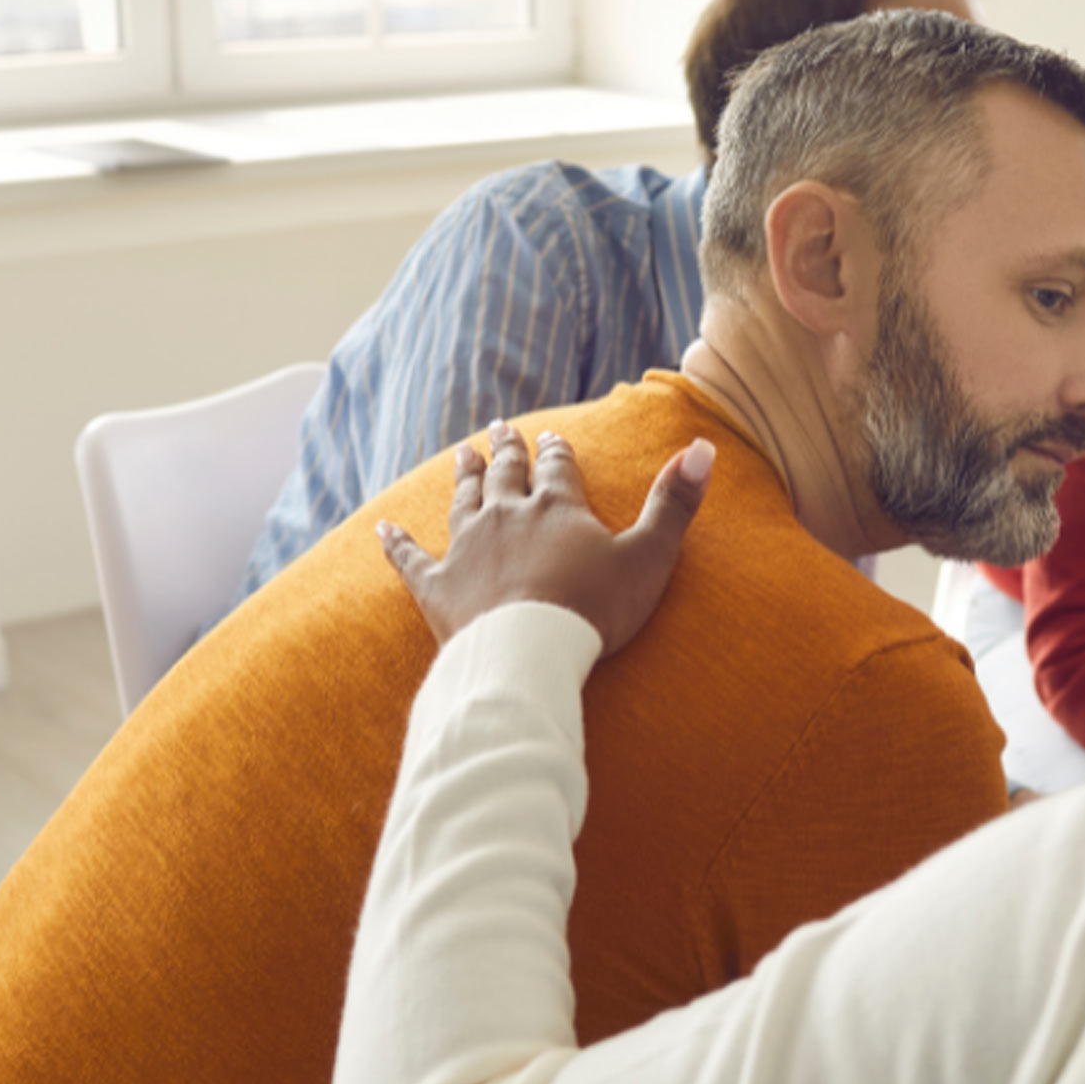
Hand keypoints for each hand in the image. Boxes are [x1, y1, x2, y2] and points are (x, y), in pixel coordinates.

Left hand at [379, 421, 713, 653]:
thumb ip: (674, 503)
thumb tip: (703, 448)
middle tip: (500, 431)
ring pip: (463, 500)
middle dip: (505, 450)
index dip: (556, 452)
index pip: (557, 468)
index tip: (552, 436)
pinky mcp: (437, 587)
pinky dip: (395, 542)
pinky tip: (382, 527)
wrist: (529, 652)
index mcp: (557, 508)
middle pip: (505, 474)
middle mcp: (507, 516)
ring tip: (461, 454)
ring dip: (463, 476)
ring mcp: (467, 549)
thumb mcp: (649, 556)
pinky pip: (410, 558)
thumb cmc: (595, 609)